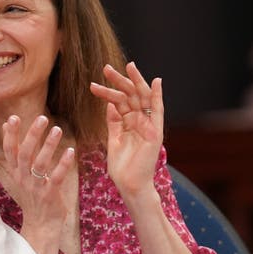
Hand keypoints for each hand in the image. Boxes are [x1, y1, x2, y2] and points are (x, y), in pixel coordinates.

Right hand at [0, 115, 74, 253]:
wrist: (40, 224)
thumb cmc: (32, 193)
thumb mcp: (19, 171)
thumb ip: (14, 148)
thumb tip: (5, 125)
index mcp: (15, 171)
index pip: (9, 150)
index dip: (10, 134)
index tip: (13, 117)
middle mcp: (23, 177)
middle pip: (24, 153)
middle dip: (32, 134)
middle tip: (42, 118)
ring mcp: (35, 187)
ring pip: (40, 164)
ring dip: (49, 145)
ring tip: (57, 129)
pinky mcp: (49, 195)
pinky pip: (56, 178)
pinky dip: (63, 164)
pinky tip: (70, 151)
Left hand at [89, 62, 162, 197]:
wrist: (130, 185)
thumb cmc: (122, 166)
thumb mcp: (113, 139)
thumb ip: (114, 122)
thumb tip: (110, 104)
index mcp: (130, 124)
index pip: (120, 102)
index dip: (109, 91)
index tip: (94, 83)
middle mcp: (140, 122)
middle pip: (130, 96)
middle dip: (118, 81)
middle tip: (106, 68)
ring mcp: (149, 126)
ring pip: (141, 99)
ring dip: (132, 82)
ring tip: (123, 68)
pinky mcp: (155, 133)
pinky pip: (158, 111)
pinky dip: (157, 96)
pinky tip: (155, 82)